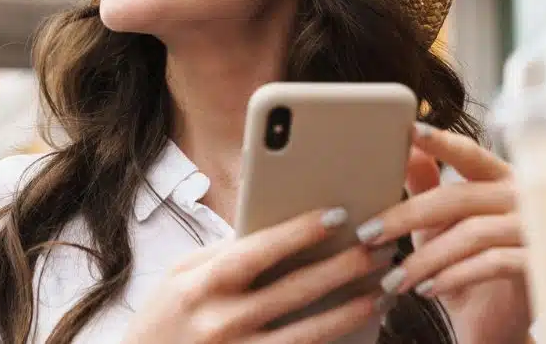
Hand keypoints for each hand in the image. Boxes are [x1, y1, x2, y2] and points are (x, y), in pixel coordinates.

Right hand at [122, 207, 389, 343]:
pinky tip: (360, 330)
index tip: (338, 213)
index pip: (260, 250)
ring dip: (350, 311)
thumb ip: (225, 254)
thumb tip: (278, 229)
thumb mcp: (180, 277)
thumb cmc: (163, 320)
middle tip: (379, 247)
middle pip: (294, 290)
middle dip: (342, 267)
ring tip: (383, 291)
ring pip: (308, 334)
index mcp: (201, 284)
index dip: (301, 231)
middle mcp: (220, 321)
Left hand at [354, 124, 531, 343]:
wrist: (493, 320)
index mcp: (499, 177)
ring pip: (472, 234)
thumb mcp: (440, 221)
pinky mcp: (539, 265)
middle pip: (459, 197)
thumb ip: (425, 182)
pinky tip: (427, 290)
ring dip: (424, 259)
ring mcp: (535, 230)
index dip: (441, 142)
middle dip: (406, 216)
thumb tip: (403, 146)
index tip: (410, 130)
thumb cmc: (468, 262)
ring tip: (394, 279)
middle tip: (369, 234)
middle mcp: (523, 197)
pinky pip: (491, 264)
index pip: (469, 154)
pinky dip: (453, 277)